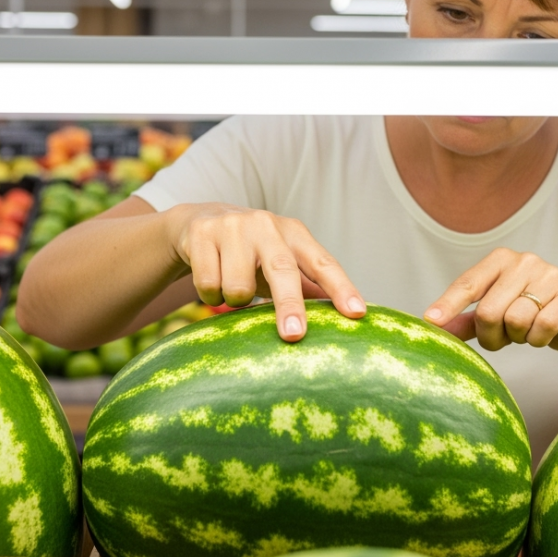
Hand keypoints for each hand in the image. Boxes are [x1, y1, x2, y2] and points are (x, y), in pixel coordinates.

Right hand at [166, 203, 365, 340]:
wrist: (200, 221)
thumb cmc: (253, 251)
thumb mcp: (282, 260)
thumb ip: (310, 284)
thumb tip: (346, 315)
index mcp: (294, 234)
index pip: (323, 263)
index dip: (341, 288)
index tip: (357, 313)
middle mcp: (266, 225)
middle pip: (282, 271)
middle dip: (289, 305)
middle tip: (294, 335)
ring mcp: (233, 227)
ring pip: (238, 288)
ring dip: (234, 300)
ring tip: (232, 286)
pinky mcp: (202, 234)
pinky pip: (208, 285)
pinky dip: (209, 294)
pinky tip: (210, 278)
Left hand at [424, 248, 557, 357]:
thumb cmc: (527, 313)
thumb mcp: (494, 315)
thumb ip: (465, 320)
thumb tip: (432, 327)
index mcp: (500, 260)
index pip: (468, 284)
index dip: (448, 305)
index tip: (431, 321)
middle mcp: (524, 261)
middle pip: (488, 311)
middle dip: (490, 335)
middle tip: (502, 338)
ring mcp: (550, 275)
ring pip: (515, 321)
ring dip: (517, 338)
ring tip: (526, 331)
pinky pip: (542, 327)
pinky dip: (538, 340)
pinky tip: (544, 333)